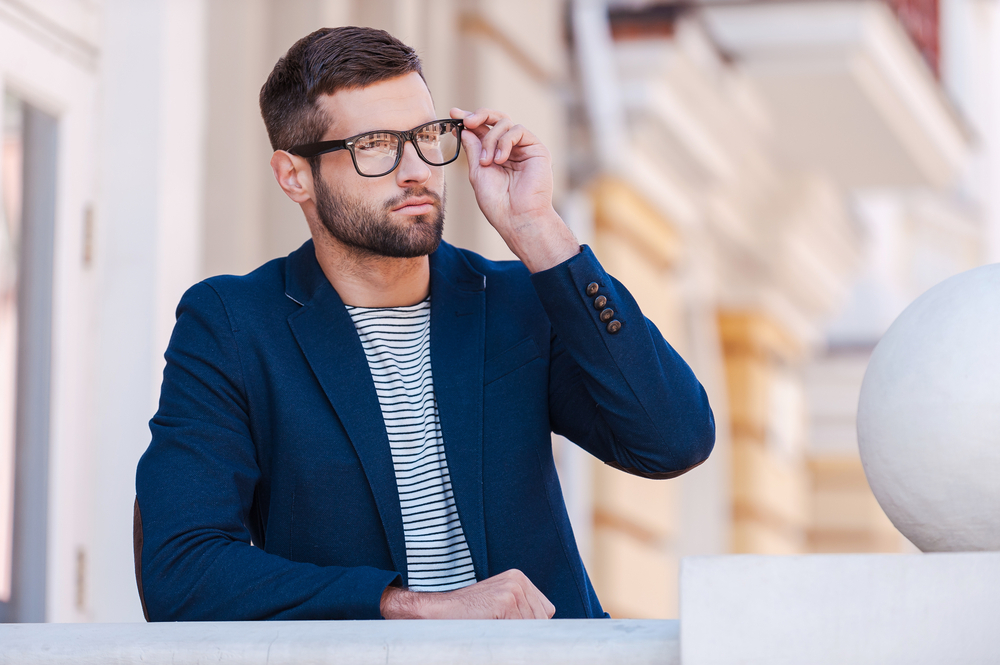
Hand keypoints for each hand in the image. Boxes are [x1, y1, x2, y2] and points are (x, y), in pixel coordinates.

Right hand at [380, 568, 555, 618]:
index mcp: (518, 578)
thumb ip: (521, 608)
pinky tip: (489, 631)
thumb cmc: (466, 614)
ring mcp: (512, 590)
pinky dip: (507, 637)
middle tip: (498, 630)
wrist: (436, 612)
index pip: (545, 611)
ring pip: (532, 628)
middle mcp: (518, 581)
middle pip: (541, 620)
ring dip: (514, 635)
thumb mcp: (497, 603)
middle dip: (524, 631)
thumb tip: (545, 626)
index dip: (529, 626)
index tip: (510, 628)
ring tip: (491, 630)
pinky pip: (520, 632)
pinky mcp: (505, 603)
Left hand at [450, 107, 577, 272]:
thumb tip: (465, 129)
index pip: (482, 129)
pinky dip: (505, 142)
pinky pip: (518, 130)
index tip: (453, 114)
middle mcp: (510, 148)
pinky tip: (500, 160)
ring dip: (491, 139)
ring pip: (505, 123)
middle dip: (479, 116)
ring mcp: (524, 148)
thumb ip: (473, 149)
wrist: (516, 217)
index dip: (469, 119)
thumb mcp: (477, 172)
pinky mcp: (537, 149)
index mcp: (494, 154)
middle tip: (467, 121)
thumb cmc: (496, 202)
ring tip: (487, 162)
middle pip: (496, 118)